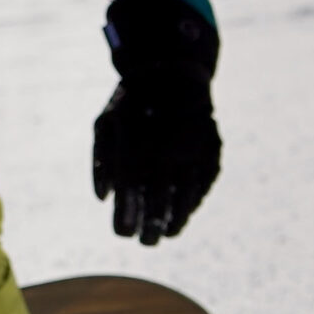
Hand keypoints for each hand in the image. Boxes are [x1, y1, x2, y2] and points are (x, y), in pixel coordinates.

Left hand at [90, 0, 219, 243]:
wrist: (173, 71)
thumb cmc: (131, 102)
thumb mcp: (105, 124)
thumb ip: (101, 163)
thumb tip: (105, 200)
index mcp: (137, 144)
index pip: (131, 194)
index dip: (127, 218)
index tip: (122, 235)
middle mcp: (167, 150)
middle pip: (160, 202)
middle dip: (151, 228)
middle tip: (145, 242)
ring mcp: (193, 151)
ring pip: (186, 197)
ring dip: (176, 220)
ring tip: (167, 235)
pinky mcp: (212, 150)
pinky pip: (203, 184)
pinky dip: (193, 200)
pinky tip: (184, 212)